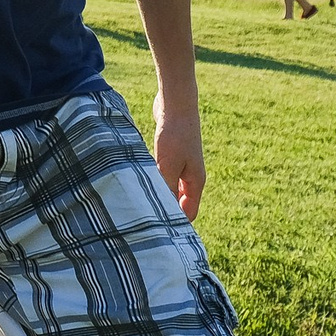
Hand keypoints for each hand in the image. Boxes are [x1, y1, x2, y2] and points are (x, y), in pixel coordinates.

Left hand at [151, 88, 205, 219]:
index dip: (178, 224)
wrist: (175, 103)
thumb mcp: (168, 165)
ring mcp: (182, 163)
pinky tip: (139, 181)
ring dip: (158, 193)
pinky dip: (154, 179)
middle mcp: (191, 175)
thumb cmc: (175, 134)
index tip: (160, 232)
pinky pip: (163, 173)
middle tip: (146, 220)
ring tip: (140, 203)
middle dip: (166, 211)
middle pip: (180, 202)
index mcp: (196, 181)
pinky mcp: (171, 153)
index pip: (189, 212)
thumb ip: (166, 188)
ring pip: (170, 187)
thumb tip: (161, 213)